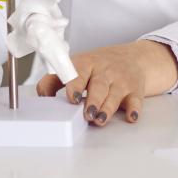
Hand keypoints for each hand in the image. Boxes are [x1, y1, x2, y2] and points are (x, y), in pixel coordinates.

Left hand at [35, 40, 177, 125]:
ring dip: (108, 108)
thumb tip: (41, 98)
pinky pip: (136, 99)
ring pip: (115, 95)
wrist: (132, 58)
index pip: (79, 73)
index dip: (75, 85)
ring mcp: (121, 80)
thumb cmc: (97, 67)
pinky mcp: (135, 90)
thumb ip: (54, 80)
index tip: (72, 98)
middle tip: (87, 114)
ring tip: (100, 119)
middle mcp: (105, 71)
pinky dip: (134, 109)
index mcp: (87, 64)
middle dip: (93, 101)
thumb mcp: (76, 66)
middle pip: (99, 86)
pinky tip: (131, 116)